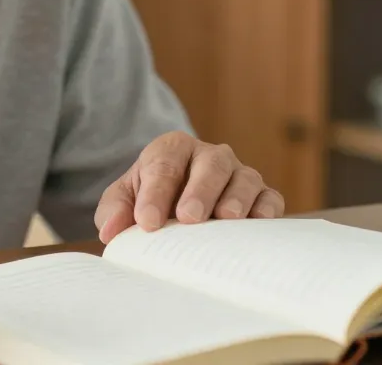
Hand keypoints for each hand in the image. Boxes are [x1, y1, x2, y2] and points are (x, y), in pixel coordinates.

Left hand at [93, 131, 284, 244]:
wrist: (178, 208)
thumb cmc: (149, 202)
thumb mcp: (123, 202)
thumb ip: (113, 212)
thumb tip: (111, 231)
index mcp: (171, 149)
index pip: (163, 166)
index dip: (154, 194)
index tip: (146, 222)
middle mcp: (209, 156)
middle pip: (209, 165)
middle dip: (199, 191)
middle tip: (188, 217)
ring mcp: (238, 174)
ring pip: (244, 178)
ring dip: (236, 198)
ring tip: (226, 218)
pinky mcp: (262, 195)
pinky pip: (270, 198)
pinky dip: (267, 209)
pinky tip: (258, 222)